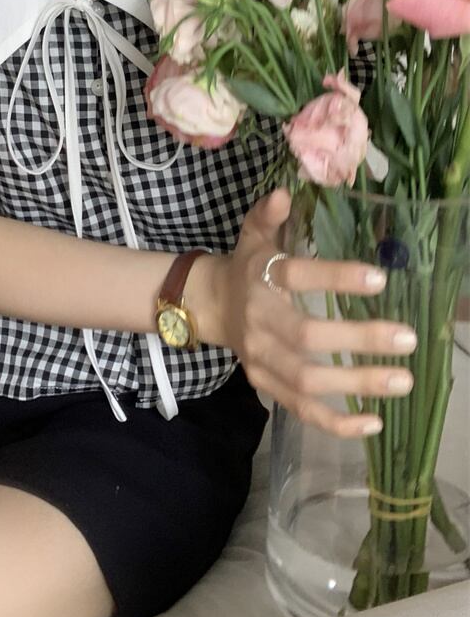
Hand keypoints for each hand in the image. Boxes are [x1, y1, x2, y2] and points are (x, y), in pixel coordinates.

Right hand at [206, 187, 416, 437]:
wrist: (209, 306)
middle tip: (407, 338)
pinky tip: (375, 422)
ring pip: (307, 380)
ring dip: (357, 383)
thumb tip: (285, 192)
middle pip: (307, 338)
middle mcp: (259, 323)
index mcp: (259, 279)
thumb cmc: (246, 267)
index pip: (297, 277)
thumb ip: (268, 215)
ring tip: (402, 380)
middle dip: (359, 340)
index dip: (336, 278)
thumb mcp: (252, 235)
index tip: (380, 279)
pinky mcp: (266, 386)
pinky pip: (301, 410)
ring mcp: (261, 360)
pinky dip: (336, 423)